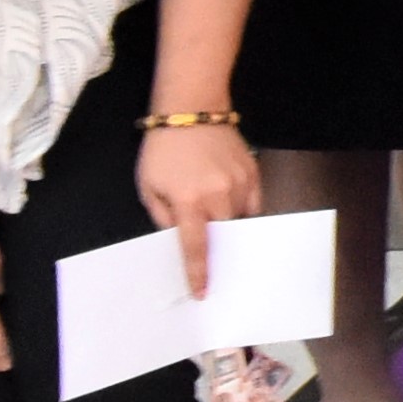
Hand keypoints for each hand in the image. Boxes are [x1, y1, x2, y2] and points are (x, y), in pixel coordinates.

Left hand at [137, 119, 264, 292]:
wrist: (191, 109)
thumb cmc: (163, 148)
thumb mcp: (149, 186)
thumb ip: (162, 216)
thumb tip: (178, 237)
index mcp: (188, 200)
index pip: (196, 246)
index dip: (199, 273)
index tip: (203, 292)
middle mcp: (218, 194)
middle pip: (224, 237)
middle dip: (219, 252)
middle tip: (218, 268)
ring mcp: (239, 183)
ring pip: (241, 221)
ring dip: (233, 232)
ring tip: (227, 241)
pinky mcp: (252, 173)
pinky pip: (254, 204)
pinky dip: (245, 214)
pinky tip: (238, 217)